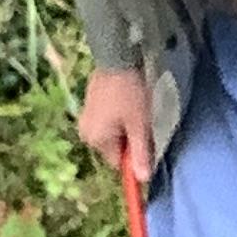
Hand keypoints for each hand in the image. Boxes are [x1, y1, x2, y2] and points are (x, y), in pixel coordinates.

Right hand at [78, 67, 153, 182]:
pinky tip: (129, 100)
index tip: (149, 143)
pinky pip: (108, 118)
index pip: (118, 162)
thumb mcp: (140, 125)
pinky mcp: (91, 102)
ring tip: (137, 109)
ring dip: (127, 126)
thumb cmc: (130, 93)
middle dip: (131, 139)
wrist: (117, 57)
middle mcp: (86, 131)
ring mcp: (87, 116)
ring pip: (113, 132)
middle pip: (115, 147)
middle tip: (144, 122)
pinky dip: (120, 115)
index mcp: (96, 139)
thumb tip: (143, 179)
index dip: (135, 156)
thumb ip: (140, 152)